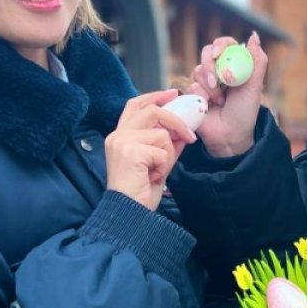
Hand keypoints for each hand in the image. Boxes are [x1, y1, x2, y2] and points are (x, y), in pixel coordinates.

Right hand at [105, 89, 196, 209]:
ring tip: (157, 172)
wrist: (129, 214)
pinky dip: (164, 166)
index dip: (155, 97)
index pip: (135, 105)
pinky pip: (162, 150)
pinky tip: (153, 178)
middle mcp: (117, 136)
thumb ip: (166, 147)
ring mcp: (122, 142)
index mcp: (119, 137)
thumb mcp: (156, 165)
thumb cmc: (140, 193)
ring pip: (161, 134)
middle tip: (190, 136)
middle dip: (175, 121)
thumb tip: (181, 135)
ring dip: (168, 155)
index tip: (173, 94)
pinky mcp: (131, 152)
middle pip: (151, 111)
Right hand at [187, 32, 267, 156]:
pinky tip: (208, 107)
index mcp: (234, 65)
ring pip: (198, 70)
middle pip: (207, 53)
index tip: (218, 53)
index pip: (224, 44)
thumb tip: (253, 36)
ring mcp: (204, 81)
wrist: (230, 135)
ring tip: (219, 101)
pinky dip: (201, 96)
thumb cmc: (245, 111)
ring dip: (210, 87)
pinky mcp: (193, 93)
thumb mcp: (256, 86)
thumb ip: (258, 61)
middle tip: (216, 82)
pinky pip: (191, 86)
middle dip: (210, 66)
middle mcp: (218, 70)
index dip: (220, 44)